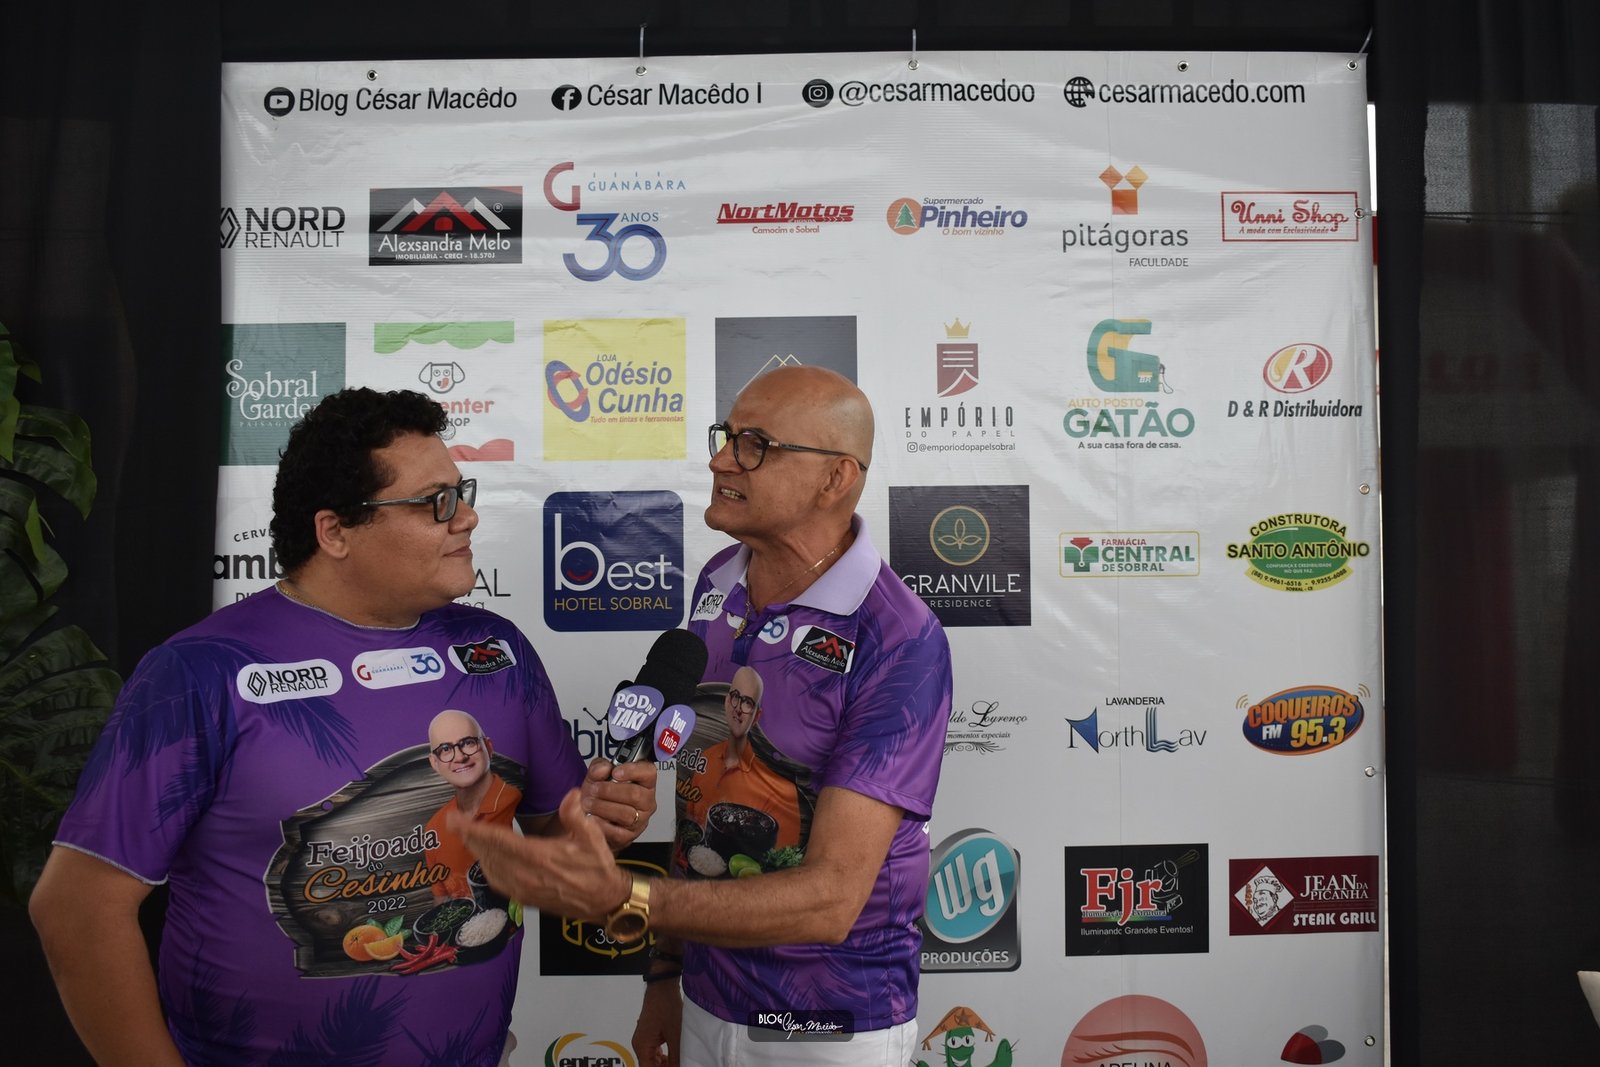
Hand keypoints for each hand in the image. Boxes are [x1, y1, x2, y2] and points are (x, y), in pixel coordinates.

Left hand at [450, 789, 631, 920]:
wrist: (603, 901)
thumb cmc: (598, 869)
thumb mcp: (592, 837)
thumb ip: (576, 815)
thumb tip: (571, 794)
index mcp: (539, 856)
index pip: (498, 840)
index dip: (474, 829)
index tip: (457, 819)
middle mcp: (526, 875)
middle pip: (488, 853)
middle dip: (469, 836)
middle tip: (455, 822)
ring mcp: (523, 889)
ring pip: (490, 868)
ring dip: (477, 851)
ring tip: (468, 837)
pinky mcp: (525, 898)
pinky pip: (497, 882)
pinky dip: (487, 867)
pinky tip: (486, 859)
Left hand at [581, 756, 657, 848]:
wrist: (592, 818)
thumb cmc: (600, 795)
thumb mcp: (597, 776)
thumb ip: (598, 767)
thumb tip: (603, 769)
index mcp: (644, 782)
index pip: (648, 772)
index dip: (633, 770)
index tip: (615, 771)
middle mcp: (646, 801)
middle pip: (635, 794)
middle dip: (610, 791)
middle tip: (594, 789)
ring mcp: (640, 819)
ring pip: (626, 814)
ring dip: (603, 808)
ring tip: (589, 803)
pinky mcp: (630, 836)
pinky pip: (618, 832)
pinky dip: (601, 824)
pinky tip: (592, 818)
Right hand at [633, 978, 682, 1066]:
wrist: (664, 986)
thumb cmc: (667, 1005)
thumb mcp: (676, 1035)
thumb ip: (676, 1057)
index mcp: (642, 1046)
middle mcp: (640, 1043)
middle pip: (650, 1066)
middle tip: (679, 1064)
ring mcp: (644, 1038)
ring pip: (653, 1060)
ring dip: (665, 1064)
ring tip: (679, 1062)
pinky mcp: (650, 1033)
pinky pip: (655, 1051)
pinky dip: (664, 1056)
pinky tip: (675, 1055)